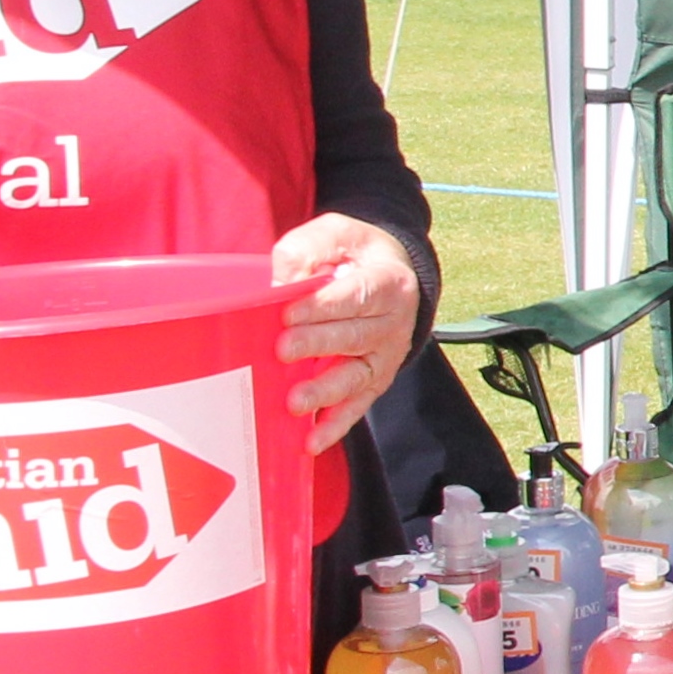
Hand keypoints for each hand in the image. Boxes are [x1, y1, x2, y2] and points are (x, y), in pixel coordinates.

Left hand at [273, 214, 421, 453]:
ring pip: (356, 375)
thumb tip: (279, 281)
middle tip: (283, 350)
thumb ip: (308, 249)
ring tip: (296, 403)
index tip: (288, 313)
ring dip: (325, 391)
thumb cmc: (356, 254)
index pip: (356, 296)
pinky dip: (336, 424)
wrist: (393, 273)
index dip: (322, 306)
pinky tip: (312, 439)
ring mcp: (386, 355)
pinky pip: (358, 405)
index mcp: (388, 282)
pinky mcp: (376, 380)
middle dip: (318, 345)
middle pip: (354, 337)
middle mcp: (394, 323)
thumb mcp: (338, 234)